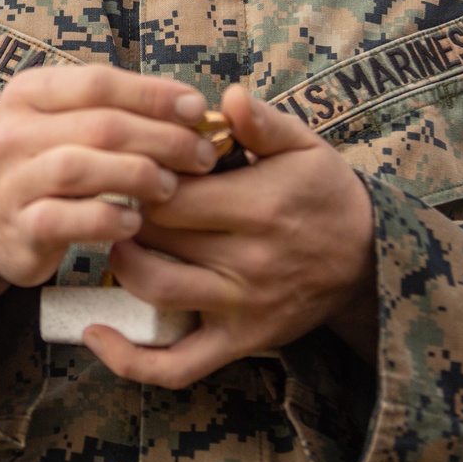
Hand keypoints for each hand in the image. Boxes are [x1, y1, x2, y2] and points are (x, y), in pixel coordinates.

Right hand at [0, 65, 213, 320]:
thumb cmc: (47, 161)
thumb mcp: (67, 121)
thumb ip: (118, 109)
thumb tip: (192, 108)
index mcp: (29, 92)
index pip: (99, 82)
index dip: (154, 94)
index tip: (198, 109)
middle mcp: (14, 131)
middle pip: (100, 125)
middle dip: (162, 139)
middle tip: (201, 156)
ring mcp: (11, 180)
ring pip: (81, 168)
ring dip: (137, 176)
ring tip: (170, 187)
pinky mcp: (17, 227)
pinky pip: (66, 219)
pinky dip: (107, 220)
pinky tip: (135, 223)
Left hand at [83, 83, 377, 385]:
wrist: (368, 258)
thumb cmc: (324, 193)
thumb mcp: (304, 146)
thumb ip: (263, 121)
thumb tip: (228, 95)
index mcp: (259, 205)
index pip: (170, 193)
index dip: (138, 177)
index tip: (132, 165)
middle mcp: (249, 260)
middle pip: (155, 237)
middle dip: (125, 216)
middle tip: (114, 199)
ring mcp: (242, 306)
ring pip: (156, 290)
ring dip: (122, 265)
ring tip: (118, 241)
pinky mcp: (240, 341)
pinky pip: (177, 365)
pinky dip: (130, 359)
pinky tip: (95, 334)